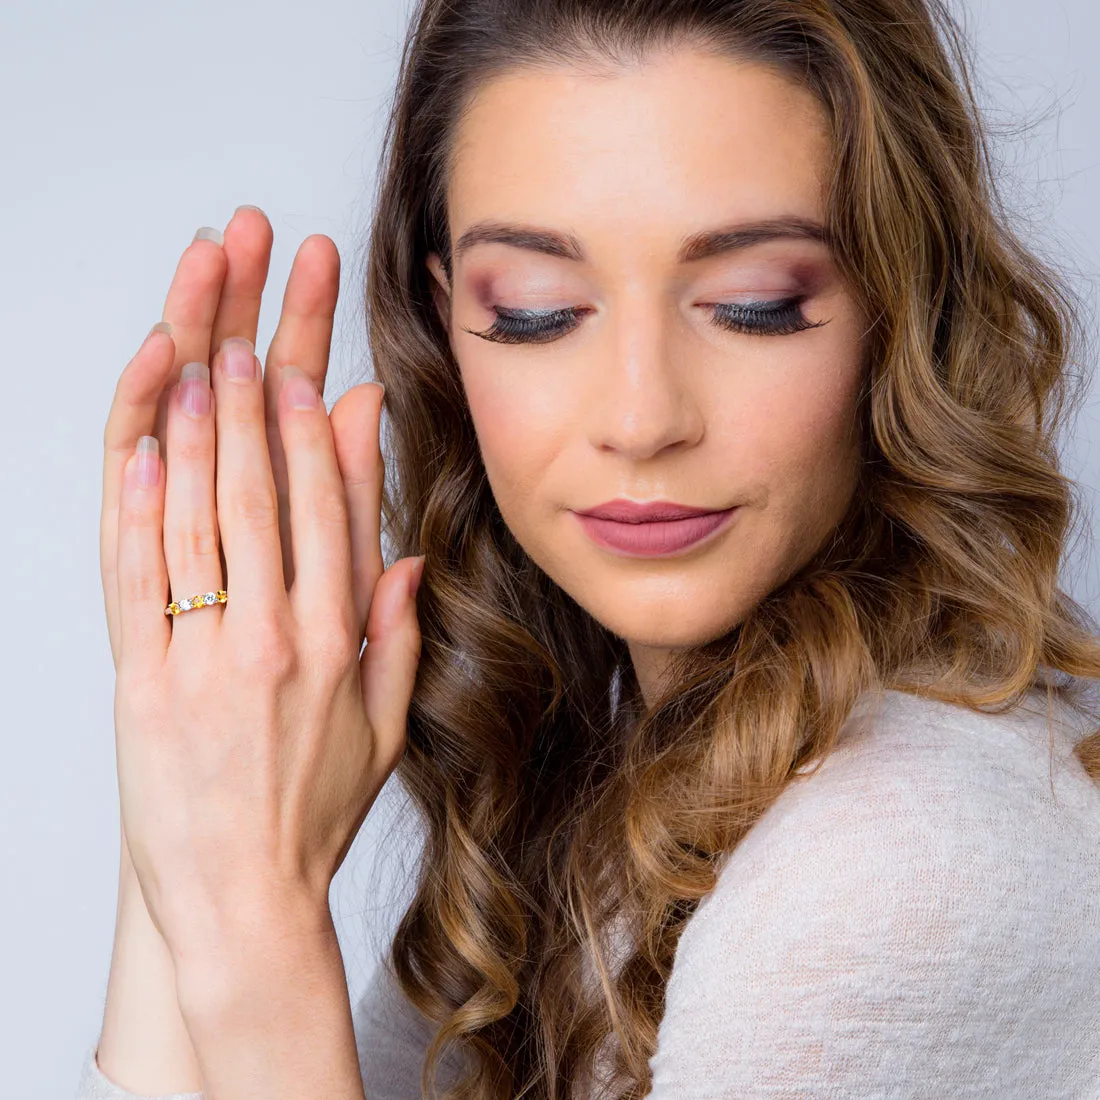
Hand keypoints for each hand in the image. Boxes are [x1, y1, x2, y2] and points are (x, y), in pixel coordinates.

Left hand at [101, 208, 423, 974]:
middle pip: (262, 479)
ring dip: (196, 415)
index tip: (311, 356)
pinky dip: (137, 500)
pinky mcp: (141, 676)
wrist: (242, 894)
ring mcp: (202, 651)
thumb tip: (405, 545)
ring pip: (198, 509)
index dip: (317, 420)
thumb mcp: (384, 720)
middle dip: (258, 373)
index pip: (329, 503)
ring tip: (196, 337)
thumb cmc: (314, 804)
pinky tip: (141, 442)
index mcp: (338, 639)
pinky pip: (137, 573)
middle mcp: (274, 632)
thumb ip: (396, 626)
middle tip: (256, 298)